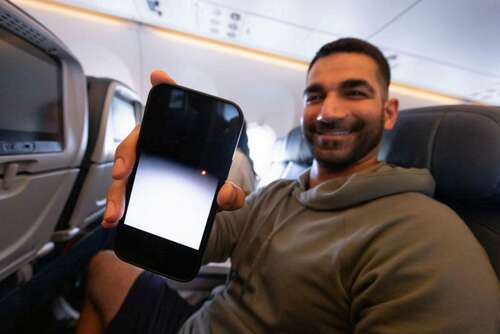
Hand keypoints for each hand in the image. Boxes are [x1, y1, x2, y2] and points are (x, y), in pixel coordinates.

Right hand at [101, 70, 245, 227]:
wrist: (202, 202)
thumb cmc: (209, 186)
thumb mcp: (224, 191)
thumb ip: (232, 193)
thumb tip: (225, 193)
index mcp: (177, 138)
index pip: (170, 107)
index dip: (165, 87)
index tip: (159, 77)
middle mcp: (156, 146)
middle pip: (136, 142)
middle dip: (127, 155)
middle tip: (125, 172)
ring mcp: (144, 167)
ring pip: (124, 172)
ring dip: (117, 191)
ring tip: (117, 212)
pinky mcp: (137, 187)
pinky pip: (123, 193)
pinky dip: (116, 205)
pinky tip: (114, 219)